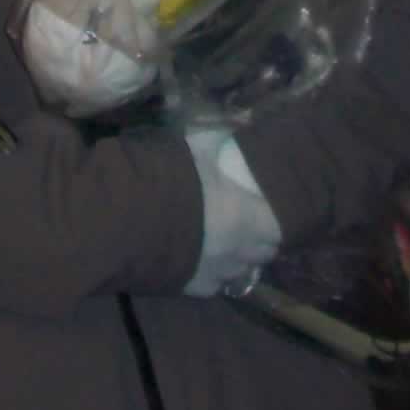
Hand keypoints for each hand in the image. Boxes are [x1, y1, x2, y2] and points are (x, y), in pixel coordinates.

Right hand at [182, 126, 282, 296]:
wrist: (129, 223)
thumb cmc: (171, 182)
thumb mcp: (196, 150)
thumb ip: (216, 137)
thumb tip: (234, 121)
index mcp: (247, 218)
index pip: (281, 227)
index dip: (280, 219)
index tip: (274, 210)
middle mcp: (240, 251)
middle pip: (265, 251)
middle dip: (262, 239)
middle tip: (252, 223)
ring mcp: (218, 273)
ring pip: (243, 270)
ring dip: (241, 258)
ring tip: (230, 244)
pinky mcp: (195, 289)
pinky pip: (216, 284)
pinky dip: (216, 274)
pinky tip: (205, 261)